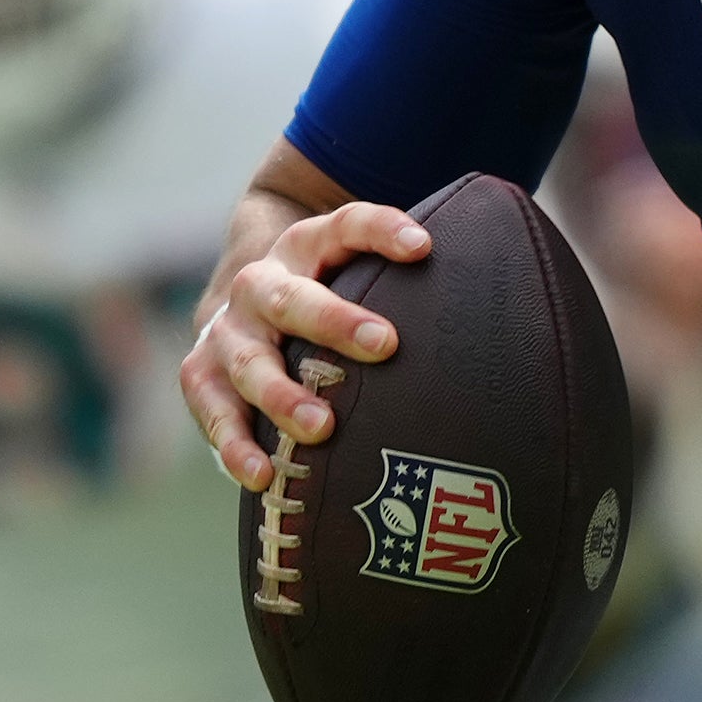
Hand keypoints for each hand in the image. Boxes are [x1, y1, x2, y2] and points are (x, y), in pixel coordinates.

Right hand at [180, 193, 432, 492]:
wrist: (243, 304)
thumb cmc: (326, 297)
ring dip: (282, 394)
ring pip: (248, 360)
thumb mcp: (356, 272)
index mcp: (305, 246)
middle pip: (291, 298)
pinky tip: (262, 475)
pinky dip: (233, 444)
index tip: (425, 248)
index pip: (346, 226)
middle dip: (334, 321)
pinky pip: (212, 410)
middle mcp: (259, 283)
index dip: (382, 231)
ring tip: (321, 427)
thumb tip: (500, 301)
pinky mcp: (201, 375)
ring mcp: (226, 331)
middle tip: (385, 344)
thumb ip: (408, 283)